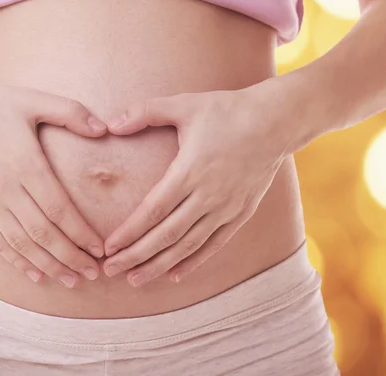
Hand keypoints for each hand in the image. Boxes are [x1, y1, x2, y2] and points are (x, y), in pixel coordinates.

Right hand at [0, 78, 107, 287]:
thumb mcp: (32, 99)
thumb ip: (71, 112)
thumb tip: (104, 129)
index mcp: (26, 164)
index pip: (59, 209)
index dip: (81, 233)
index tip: (100, 249)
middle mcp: (6, 189)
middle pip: (43, 233)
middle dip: (71, 257)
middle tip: (93, 273)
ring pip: (21, 244)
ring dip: (48, 265)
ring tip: (71, 280)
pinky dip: (16, 261)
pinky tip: (35, 274)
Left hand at [102, 85, 289, 286]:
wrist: (276, 120)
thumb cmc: (227, 110)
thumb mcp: (184, 105)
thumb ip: (144, 112)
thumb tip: (110, 125)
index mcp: (190, 171)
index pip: (152, 210)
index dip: (129, 232)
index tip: (109, 248)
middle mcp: (208, 195)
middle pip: (166, 235)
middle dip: (136, 256)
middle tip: (111, 270)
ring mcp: (226, 207)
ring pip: (188, 245)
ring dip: (160, 265)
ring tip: (136, 280)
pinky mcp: (241, 213)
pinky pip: (215, 244)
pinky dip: (194, 261)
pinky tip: (176, 275)